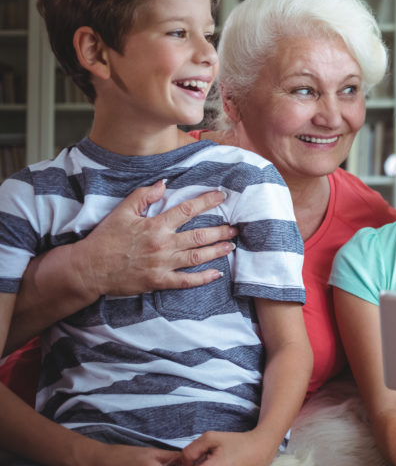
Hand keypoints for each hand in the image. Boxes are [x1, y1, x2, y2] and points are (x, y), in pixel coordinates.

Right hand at [71, 181, 236, 296]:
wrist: (90, 268)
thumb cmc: (106, 238)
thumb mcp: (122, 211)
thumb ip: (143, 196)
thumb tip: (164, 184)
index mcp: (155, 226)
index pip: (187, 210)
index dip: (207, 202)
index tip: (222, 197)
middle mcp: (163, 245)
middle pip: (200, 236)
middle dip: (221, 230)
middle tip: (236, 227)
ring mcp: (163, 265)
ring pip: (198, 257)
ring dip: (217, 251)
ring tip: (231, 245)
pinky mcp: (160, 282)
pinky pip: (187, 281)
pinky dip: (203, 278)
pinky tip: (217, 273)